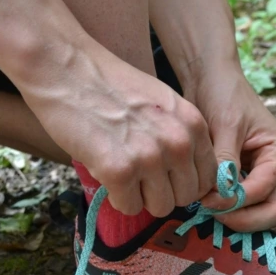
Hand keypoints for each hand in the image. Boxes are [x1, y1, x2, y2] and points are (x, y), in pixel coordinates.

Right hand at [18, 42, 216, 216]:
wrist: (66, 67)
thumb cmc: (111, 85)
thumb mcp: (163, 104)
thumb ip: (181, 136)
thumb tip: (188, 176)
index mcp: (194, 125)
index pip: (209, 178)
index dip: (185, 182)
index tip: (166, 177)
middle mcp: (179, 142)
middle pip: (186, 197)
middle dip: (163, 192)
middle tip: (139, 173)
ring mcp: (150, 158)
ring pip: (160, 207)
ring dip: (141, 196)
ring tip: (122, 170)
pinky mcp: (119, 170)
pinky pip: (129, 207)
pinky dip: (116, 196)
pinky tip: (105, 170)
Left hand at [188, 68, 275, 232]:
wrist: (211, 79)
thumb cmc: (223, 95)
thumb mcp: (226, 126)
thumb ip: (226, 163)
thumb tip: (221, 196)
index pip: (263, 192)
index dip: (236, 201)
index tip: (207, 199)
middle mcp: (275, 170)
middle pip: (273, 212)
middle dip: (244, 219)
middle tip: (212, 213)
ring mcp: (261, 177)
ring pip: (259, 214)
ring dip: (235, 217)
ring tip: (206, 206)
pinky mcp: (244, 180)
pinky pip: (242, 206)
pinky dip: (227, 209)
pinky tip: (205, 200)